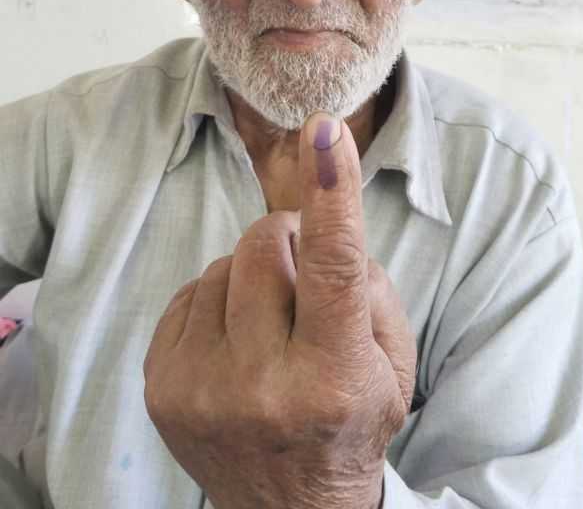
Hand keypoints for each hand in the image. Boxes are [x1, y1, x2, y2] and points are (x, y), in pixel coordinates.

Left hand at [144, 113, 416, 508]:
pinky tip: (241, 338)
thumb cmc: (353, 421)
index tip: (326, 134)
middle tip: (309, 268)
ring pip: (224, 268)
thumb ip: (368, 289)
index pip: (334, 271)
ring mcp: (204, 389)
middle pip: (266, 249)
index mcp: (334, 375)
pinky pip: (189, 295)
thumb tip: (319, 223)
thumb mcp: (394, 362)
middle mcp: (264, 384)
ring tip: (275, 324)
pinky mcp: (163, 389)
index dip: (332, 196)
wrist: (292, 506)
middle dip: (291, 238)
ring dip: (255, 276)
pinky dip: (220, 301)